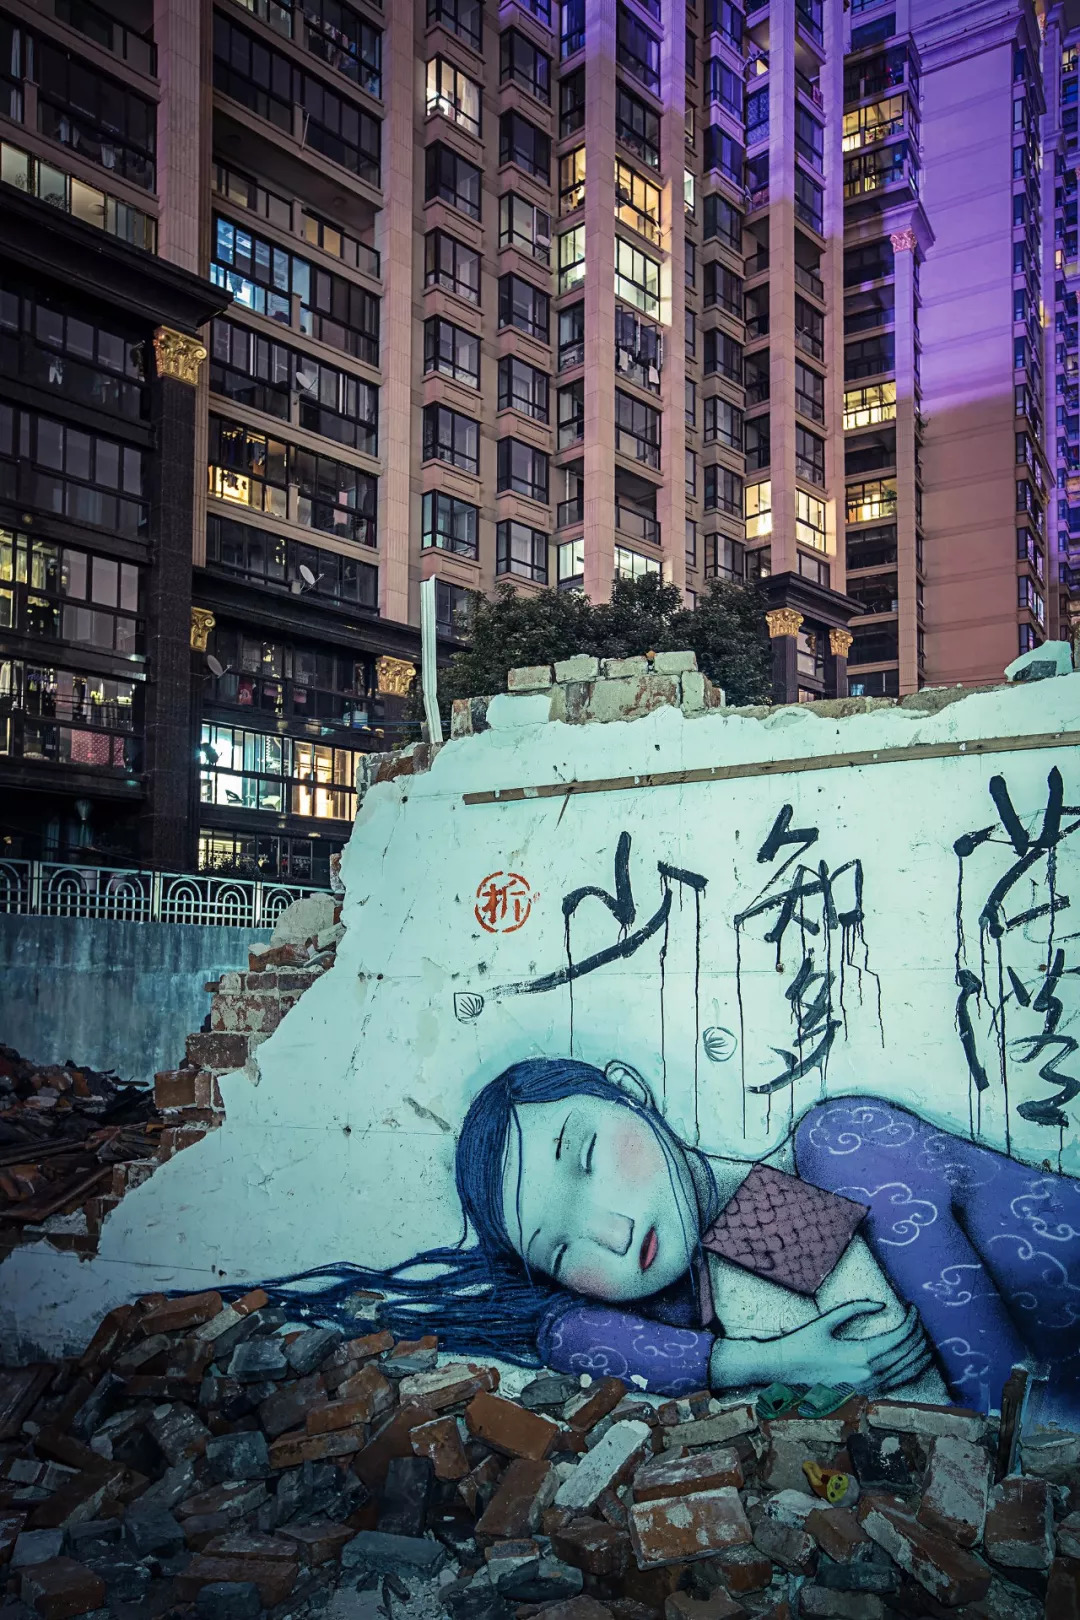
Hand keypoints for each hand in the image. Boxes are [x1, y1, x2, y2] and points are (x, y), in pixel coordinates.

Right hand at [758, 1302, 930, 1392]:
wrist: (784, 1368)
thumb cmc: (802, 1342)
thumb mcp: (826, 1320)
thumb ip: (855, 1309)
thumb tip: (881, 1304)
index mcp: (860, 1356)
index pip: (898, 1339)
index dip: (910, 1322)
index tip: (913, 1308)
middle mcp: (868, 1374)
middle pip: (906, 1355)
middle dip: (918, 1335)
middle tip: (918, 1318)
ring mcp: (867, 1386)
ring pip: (906, 1372)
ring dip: (918, 1353)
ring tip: (922, 1336)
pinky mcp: (864, 1391)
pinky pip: (896, 1381)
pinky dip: (910, 1368)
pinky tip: (913, 1358)